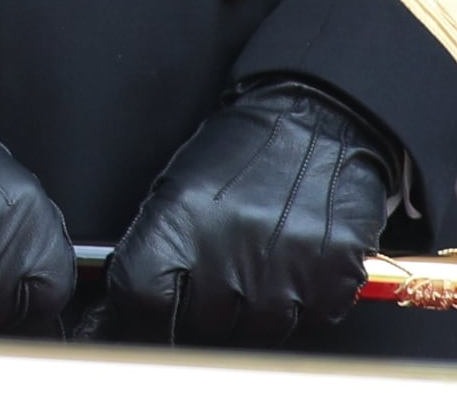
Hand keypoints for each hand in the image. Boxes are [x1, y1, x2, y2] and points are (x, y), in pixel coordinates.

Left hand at [101, 81, 396, 345]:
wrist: (317, 124)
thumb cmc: (241, 154)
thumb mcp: (176, 189)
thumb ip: (152, 249)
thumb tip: (123, 310)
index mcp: (176, 224)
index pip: (142, 301)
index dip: (139, 322)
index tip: (143, 326)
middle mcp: (229, 253)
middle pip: (202, 326)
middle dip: (203, 313)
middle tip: (216, 277)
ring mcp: (285, 272)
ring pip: (258, 332)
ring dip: (254, 311)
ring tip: (259, 262)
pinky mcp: (333, 281)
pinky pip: (311, 321)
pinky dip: (303, 304)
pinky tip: (297, 263)